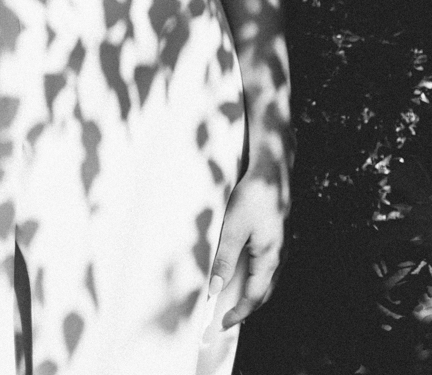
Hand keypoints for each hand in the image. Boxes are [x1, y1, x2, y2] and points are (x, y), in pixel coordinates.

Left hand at [209, 161, 288, 329]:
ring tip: (232, 300)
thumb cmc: (252, 197)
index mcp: (270, 259)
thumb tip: (215, 288)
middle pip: (263, 294)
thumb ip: (225, 260)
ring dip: (251, 294)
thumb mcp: (233, 228)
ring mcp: (280, 249)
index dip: (239, 313)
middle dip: (245, 308)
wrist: (271, 172)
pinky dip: (255, 279)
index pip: (254, 298)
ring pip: (267, 281)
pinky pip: (268, 268)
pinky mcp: (277, 239)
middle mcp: (279, 258)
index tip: (223, 324)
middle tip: (226, 317)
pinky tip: (242, 274)